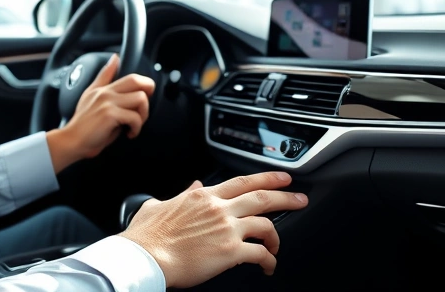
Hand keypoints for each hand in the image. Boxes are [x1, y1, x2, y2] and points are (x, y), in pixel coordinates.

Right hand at [46, 54, 154, 172]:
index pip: (124, 73)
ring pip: (140, 98)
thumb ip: (104, 78)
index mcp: (102, 88)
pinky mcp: (109, 114)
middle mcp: (105, 92)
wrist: (72, 141)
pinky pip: (135, 117)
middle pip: (136, 80)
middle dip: (148, 92)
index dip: (143, 82)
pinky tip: (130, 133)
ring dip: (143, 114)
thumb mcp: (90, 95)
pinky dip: (137, 128)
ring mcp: (107, 102)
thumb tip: (115, 58)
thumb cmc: (83, 124)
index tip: (144, 94)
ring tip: (135, 123)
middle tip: (143, 108)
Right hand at [121, 172, 308, 287]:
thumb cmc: (147, 235)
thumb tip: (192, 185)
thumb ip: (181, 194)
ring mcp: (227, 229)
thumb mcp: (160, 204)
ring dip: (277, 235)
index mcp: (203, 196)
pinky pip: (260, 253)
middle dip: (286, 196)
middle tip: (300, 198)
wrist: (145, 256)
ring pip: (266, 224)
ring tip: (278, 245)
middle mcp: (219, 208)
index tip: (281, 178)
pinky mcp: (230, 251)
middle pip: (262, 197)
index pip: (242, 181)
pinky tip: (268, 265)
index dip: (266, 178)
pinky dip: (269, 260)